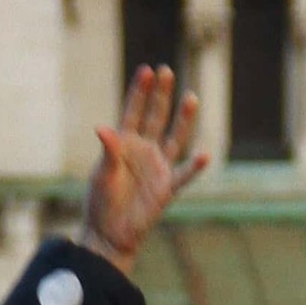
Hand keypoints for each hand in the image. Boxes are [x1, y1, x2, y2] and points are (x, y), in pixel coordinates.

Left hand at [82, 64, 209, 273]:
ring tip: (191, 97)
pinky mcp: (167, 188)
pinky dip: (194, 167)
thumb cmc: (100, 202)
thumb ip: (109, 151)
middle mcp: (144, 150)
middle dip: (161, 95)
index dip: (140, 92)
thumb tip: (103, 129)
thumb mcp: (102, 174)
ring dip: (183, 119)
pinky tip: (204, 155)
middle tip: (167, 71)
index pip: (133, 111)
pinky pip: (184, 175)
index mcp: (124, 144)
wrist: (108, 234)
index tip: (146, 70)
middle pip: (156, 117)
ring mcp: (158, 168)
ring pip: (175, 138)